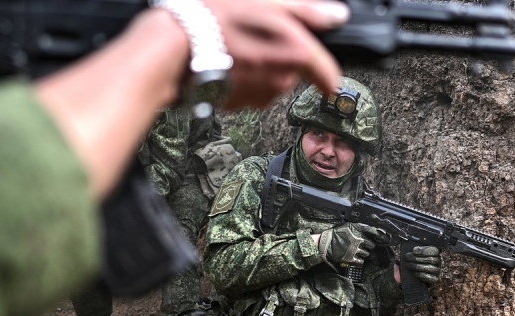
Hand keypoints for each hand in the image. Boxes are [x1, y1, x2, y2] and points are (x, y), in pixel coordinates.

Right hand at [211, 0, 349, 108]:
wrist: (176, 46)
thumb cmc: (218, 18)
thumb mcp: (268, 3)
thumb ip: (308, 12)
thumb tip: (338, 16)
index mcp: (297, 53)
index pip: (329, 76)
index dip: (326, 72)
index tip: (324, 75)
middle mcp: (284, 80)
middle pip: (296, 75)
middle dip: (282, 60)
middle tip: (258, 39)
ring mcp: (261, 96)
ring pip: (272, 84)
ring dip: (261, 70)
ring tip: (238, 48)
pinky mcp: (240, 105)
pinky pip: (250, 93)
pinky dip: (242, 81)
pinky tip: (227, 63)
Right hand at [318, 223, 376, 264]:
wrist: (327, 242)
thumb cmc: (337, 233)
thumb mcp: (349, 226)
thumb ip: (361, 226)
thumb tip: (370, 228)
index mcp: (359, 236)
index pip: (371, 239)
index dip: (372, 240)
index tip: (372, 241)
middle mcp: (358, 244)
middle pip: (370, 247)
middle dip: (370, 247)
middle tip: (369, 247)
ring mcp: (354, 252)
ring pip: (366, 254)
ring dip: (365, 253)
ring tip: (364, 252)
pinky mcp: (350, 259)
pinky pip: (360, 261)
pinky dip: (361, 260)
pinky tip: (360, 259)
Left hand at [402, 246, 441, 284]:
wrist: (413, 279)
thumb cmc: (411, 266)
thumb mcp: (407, 261)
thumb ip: (403, 260)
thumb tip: (396, 264)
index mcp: (433, 253)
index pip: (433, 250)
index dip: (424, 250)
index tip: (414, 250)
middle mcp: (437, 261)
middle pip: (431, 259)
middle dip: (417, 258)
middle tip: (407, 258)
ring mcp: (437, 270)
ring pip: (431, 267)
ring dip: (418, 266)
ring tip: (409, 265)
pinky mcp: (435, 278)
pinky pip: (431, 277)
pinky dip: (423, 275)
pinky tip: (416, 273)